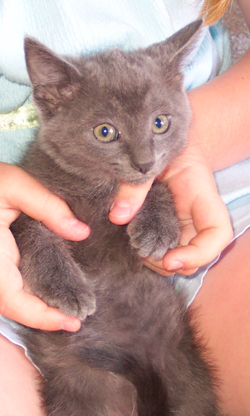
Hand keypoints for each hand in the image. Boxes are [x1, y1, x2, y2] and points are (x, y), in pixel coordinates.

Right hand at [0, 162, 89, 330]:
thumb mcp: (11, 184)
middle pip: (14, 307)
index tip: (71, 323)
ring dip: (36, 308)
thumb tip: (81, 232)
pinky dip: (29, 294)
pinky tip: (50, 292)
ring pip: (10, 300)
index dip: (41, 317)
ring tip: (68, 310)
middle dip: (43, 318)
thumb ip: (47, 204)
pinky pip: (9, 288)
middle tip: (77, 318)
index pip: (13, 301)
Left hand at [109, 141, 232, 276]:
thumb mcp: (149, 158)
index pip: (218, 233)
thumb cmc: (161, 142)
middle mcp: (197, 215)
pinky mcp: (168, 226)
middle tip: (143, 253)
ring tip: (137, 250)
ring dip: (161, 263)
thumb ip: (134, 185)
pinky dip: (152, 256)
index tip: (170, 260)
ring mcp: (183, 223)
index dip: (199, 254)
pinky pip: (166, 249)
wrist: (160, 134)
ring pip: (183, 257)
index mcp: (201, 196)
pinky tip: (135, 246)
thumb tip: (118, 216)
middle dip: (173, 264)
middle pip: (199, 254)